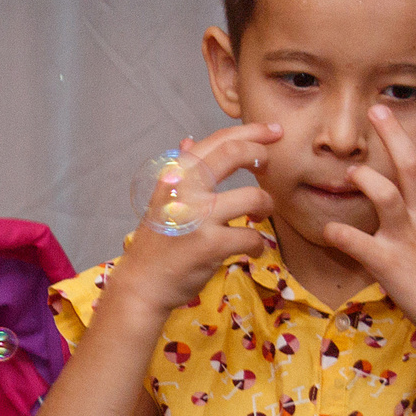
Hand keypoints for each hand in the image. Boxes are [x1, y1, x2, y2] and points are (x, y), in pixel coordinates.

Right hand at [105, 123, 278, 316]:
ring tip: (260, 215)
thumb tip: (190, 141)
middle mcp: (183, 189)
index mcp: (174, 176)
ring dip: (266, 206)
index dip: (251, 131)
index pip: (216, 141)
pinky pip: (252, 237)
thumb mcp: (163, 202)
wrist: (142, 284)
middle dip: (261, 154)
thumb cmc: (157, 243)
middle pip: (233, 153)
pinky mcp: (210, 244)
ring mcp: (196, 217)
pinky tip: (252, 249)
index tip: (273, 132)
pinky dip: (258, 244)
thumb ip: (181, 172)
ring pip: (254, 197)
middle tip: (270, 165)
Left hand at [329, 106, 415, 366]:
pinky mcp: (388, 263)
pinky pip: (355, 240)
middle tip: (375, 111)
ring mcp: (408, 239)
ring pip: (386, 195)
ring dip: (364, 180)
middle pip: (411, 166)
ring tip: (348, 173)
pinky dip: (337, 232)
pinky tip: (326, 227)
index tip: (391, 132)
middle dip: (393, 136)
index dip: (409, 150)